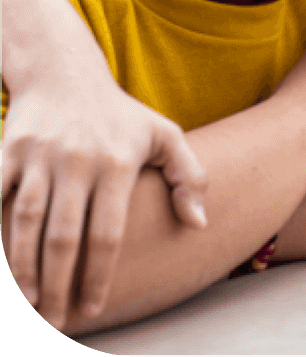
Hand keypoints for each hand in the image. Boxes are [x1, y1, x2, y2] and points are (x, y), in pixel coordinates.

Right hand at [2, 74, 207, 332]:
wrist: (66, 73)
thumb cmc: (119, 115)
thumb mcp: (163, 135)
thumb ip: (188, 177)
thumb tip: (198, 223)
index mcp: (116, 163)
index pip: (108, 232)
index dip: (99, 275)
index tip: (93, 307)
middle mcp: (78, 160)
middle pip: (64, 236)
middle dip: (57, 285)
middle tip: (55, 321)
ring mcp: (41, 155)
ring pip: (25, 220)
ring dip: (22, 267)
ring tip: (29, 302)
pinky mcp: (10, 149)